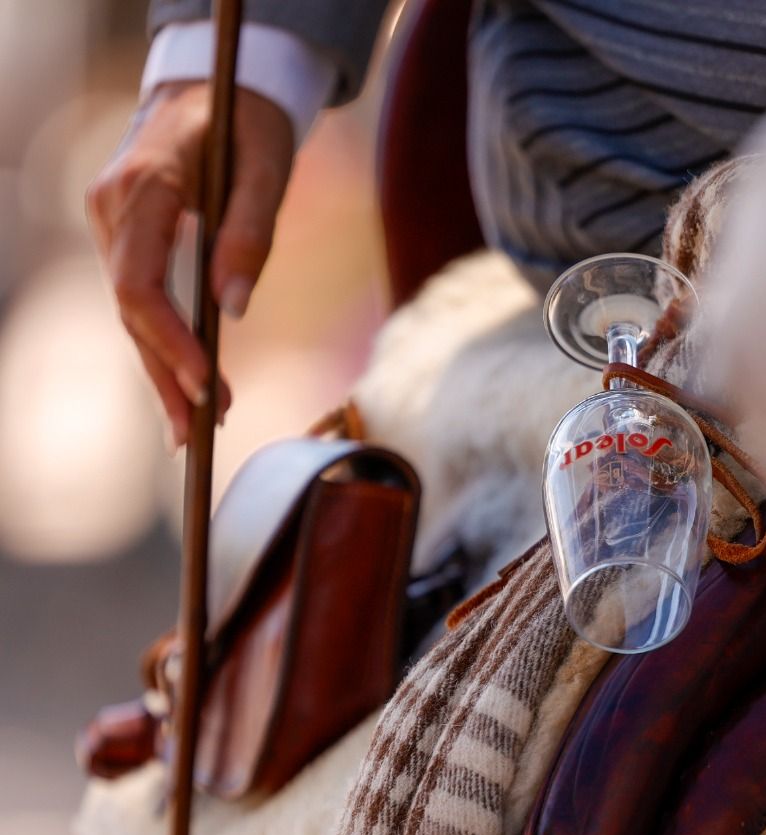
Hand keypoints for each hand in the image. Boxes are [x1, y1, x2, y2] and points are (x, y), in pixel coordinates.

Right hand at [86, 82, 294, 447]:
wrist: (212, 84)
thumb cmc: (247, 120)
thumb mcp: (267, 169)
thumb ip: (251, 235)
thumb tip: (233, 311)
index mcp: (143, 189)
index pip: (141, 284)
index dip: (170, 342)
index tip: (205, 385)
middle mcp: (112, 207)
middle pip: (130, 308)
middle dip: (166, 372)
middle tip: (200, 431)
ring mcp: (110, 219)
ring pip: (130, 309)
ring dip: (160, 367)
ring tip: (193, 425)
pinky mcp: (122, 231)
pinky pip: (137, 295)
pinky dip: (158, 340)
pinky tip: (180, 384)